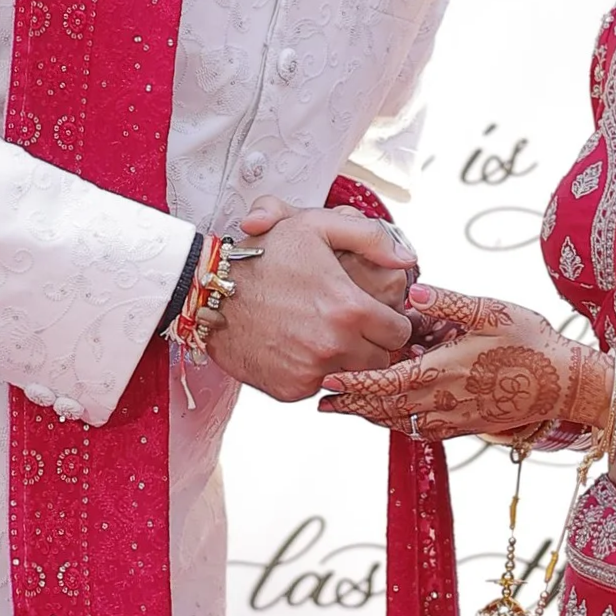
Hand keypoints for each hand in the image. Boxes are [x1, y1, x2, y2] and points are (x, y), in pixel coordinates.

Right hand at [209, 208, 413, 401]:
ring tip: (322, 333)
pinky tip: (297, 346)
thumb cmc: (261, 256)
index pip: (400, 332)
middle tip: (349, 324)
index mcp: (350, 309)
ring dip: (346, 359)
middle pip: (381, 359)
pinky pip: (320, 386)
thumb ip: (370, 236)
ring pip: (353, 376)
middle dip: (372, 343)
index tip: (374, 313)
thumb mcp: (315, 226)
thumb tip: (407, 259)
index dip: (390, 321)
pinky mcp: (291, 389)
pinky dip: (315, 371)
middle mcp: (334, 345)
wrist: (208, 292)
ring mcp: (312, 371)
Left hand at [321, 300, 610, 445]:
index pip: (386, 381)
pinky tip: (389, 416)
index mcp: (444, 372)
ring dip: (371, 415)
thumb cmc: (532, 342)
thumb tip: (414, 293)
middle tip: (321, 402)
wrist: (566, 384)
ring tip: (346, 408)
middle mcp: (444, 401)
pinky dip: (398, 423)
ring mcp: (454, 419)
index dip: (354, 383)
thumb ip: (451, 303)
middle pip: (384, 407)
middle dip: (351, 405)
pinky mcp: (465, 427)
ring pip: (400, 422)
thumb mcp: (493, 311)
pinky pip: (421, 429)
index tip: (328, 382)